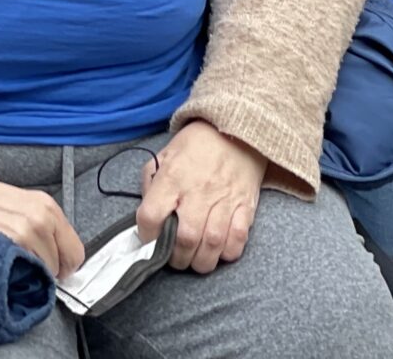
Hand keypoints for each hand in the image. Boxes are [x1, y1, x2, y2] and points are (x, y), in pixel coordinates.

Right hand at [0, 147, 84, 278]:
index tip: (50, 267)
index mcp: (45, 206)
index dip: (63, 264)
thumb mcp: (16, 202)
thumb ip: (38, 224)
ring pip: (41, 274)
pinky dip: (13, 275)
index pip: (75, 252)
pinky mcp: (3, 247)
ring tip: (4, 259)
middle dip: (46, 271)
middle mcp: (39, 219)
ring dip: (27, 274)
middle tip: (23, 264)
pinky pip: (21, 276)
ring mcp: (22, 234)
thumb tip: (51, 249)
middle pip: (61, 267)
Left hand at [138, 120, 268, 272]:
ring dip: (201, 261)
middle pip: (184, 238)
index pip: (151, 215)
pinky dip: (227, 252)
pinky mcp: (245, 207)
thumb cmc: (195, 146)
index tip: (149, 240)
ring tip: (194, 261)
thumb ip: (152, 184)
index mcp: (172, 177)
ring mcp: (224, 200)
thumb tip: (148, 214)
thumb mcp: (163, 156)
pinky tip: (219, 251)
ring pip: (212, 244)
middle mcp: (197, 191)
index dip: (146, 234)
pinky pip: (238, 239)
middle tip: (174, 259)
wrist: (235, 131)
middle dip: (176, 258)